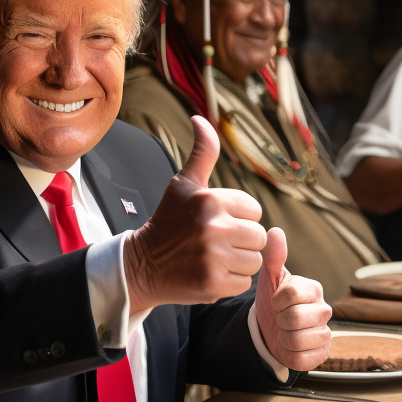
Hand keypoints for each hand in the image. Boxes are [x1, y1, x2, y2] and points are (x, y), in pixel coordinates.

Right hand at [123, 116, 267, 312]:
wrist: (142, 264)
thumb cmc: (168, 222)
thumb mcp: (184, 184)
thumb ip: (203, 153)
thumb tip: (202, 119)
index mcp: (211, 200)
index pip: (254, 210)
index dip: (238, 217)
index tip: (216, 222)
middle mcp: (214, 227)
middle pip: (258, 237)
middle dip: (241, 241)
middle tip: (216, 243)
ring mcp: (214, 257)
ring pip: (254, 260)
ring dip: (238, 262)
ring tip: (214, 257)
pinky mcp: (214, 283)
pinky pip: (244, 282)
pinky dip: (230, 281)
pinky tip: (210, 273)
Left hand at [254, 228, 331, 378]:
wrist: (271, 329)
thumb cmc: (273, 301)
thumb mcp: (269, 278)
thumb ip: (272, 256)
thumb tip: (275, 231)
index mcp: (313, 289)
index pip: (290, 294)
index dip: (275, 301)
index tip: (275, 301)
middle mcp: (324, 310)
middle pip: (293, 318)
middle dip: (278, 320)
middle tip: (279, 318)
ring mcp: (325, 333)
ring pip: (297, 340)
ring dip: (283, 338)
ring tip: (284, 331)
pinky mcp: (322, 354)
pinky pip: (301, 359)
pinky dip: (289, 354)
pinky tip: (291, 346)